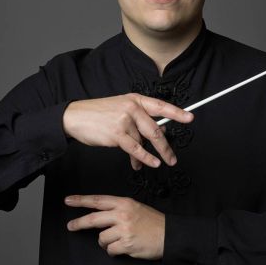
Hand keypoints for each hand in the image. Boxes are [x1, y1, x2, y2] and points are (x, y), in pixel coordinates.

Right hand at [62, 93, 193, 169]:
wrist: (75, 117)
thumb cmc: (98, 115)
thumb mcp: (120, 109)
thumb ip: (138, 120)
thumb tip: (155, 135)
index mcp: (135, 99)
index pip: (160, 106)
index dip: (177, 113)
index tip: (190, 118)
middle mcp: (132, 108)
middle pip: (156, 130)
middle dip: (166, 147)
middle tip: (173, 159)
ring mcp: (125, 120)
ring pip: (143, 142)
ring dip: (146, 157)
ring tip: (148, 165)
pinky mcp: (117, 133)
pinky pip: (135, 149)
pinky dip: (144, 159)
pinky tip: (149, 164)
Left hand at [65, 194, 164, 259]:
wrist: (168, 235)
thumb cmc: (152, 222)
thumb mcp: (135, 207)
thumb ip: (117, 209)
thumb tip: (99, 215)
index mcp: (124, 203)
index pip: (98, 200)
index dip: (81, 200)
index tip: (68, 200)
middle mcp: (122, 215)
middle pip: (93, 219)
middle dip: (79, 223)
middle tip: (71, 226)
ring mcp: (124, 230)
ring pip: (101, 238)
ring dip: (106, 242)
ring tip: (118, 241)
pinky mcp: (126, 244)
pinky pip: (110, 250)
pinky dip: (114, 251)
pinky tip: (123, 248)